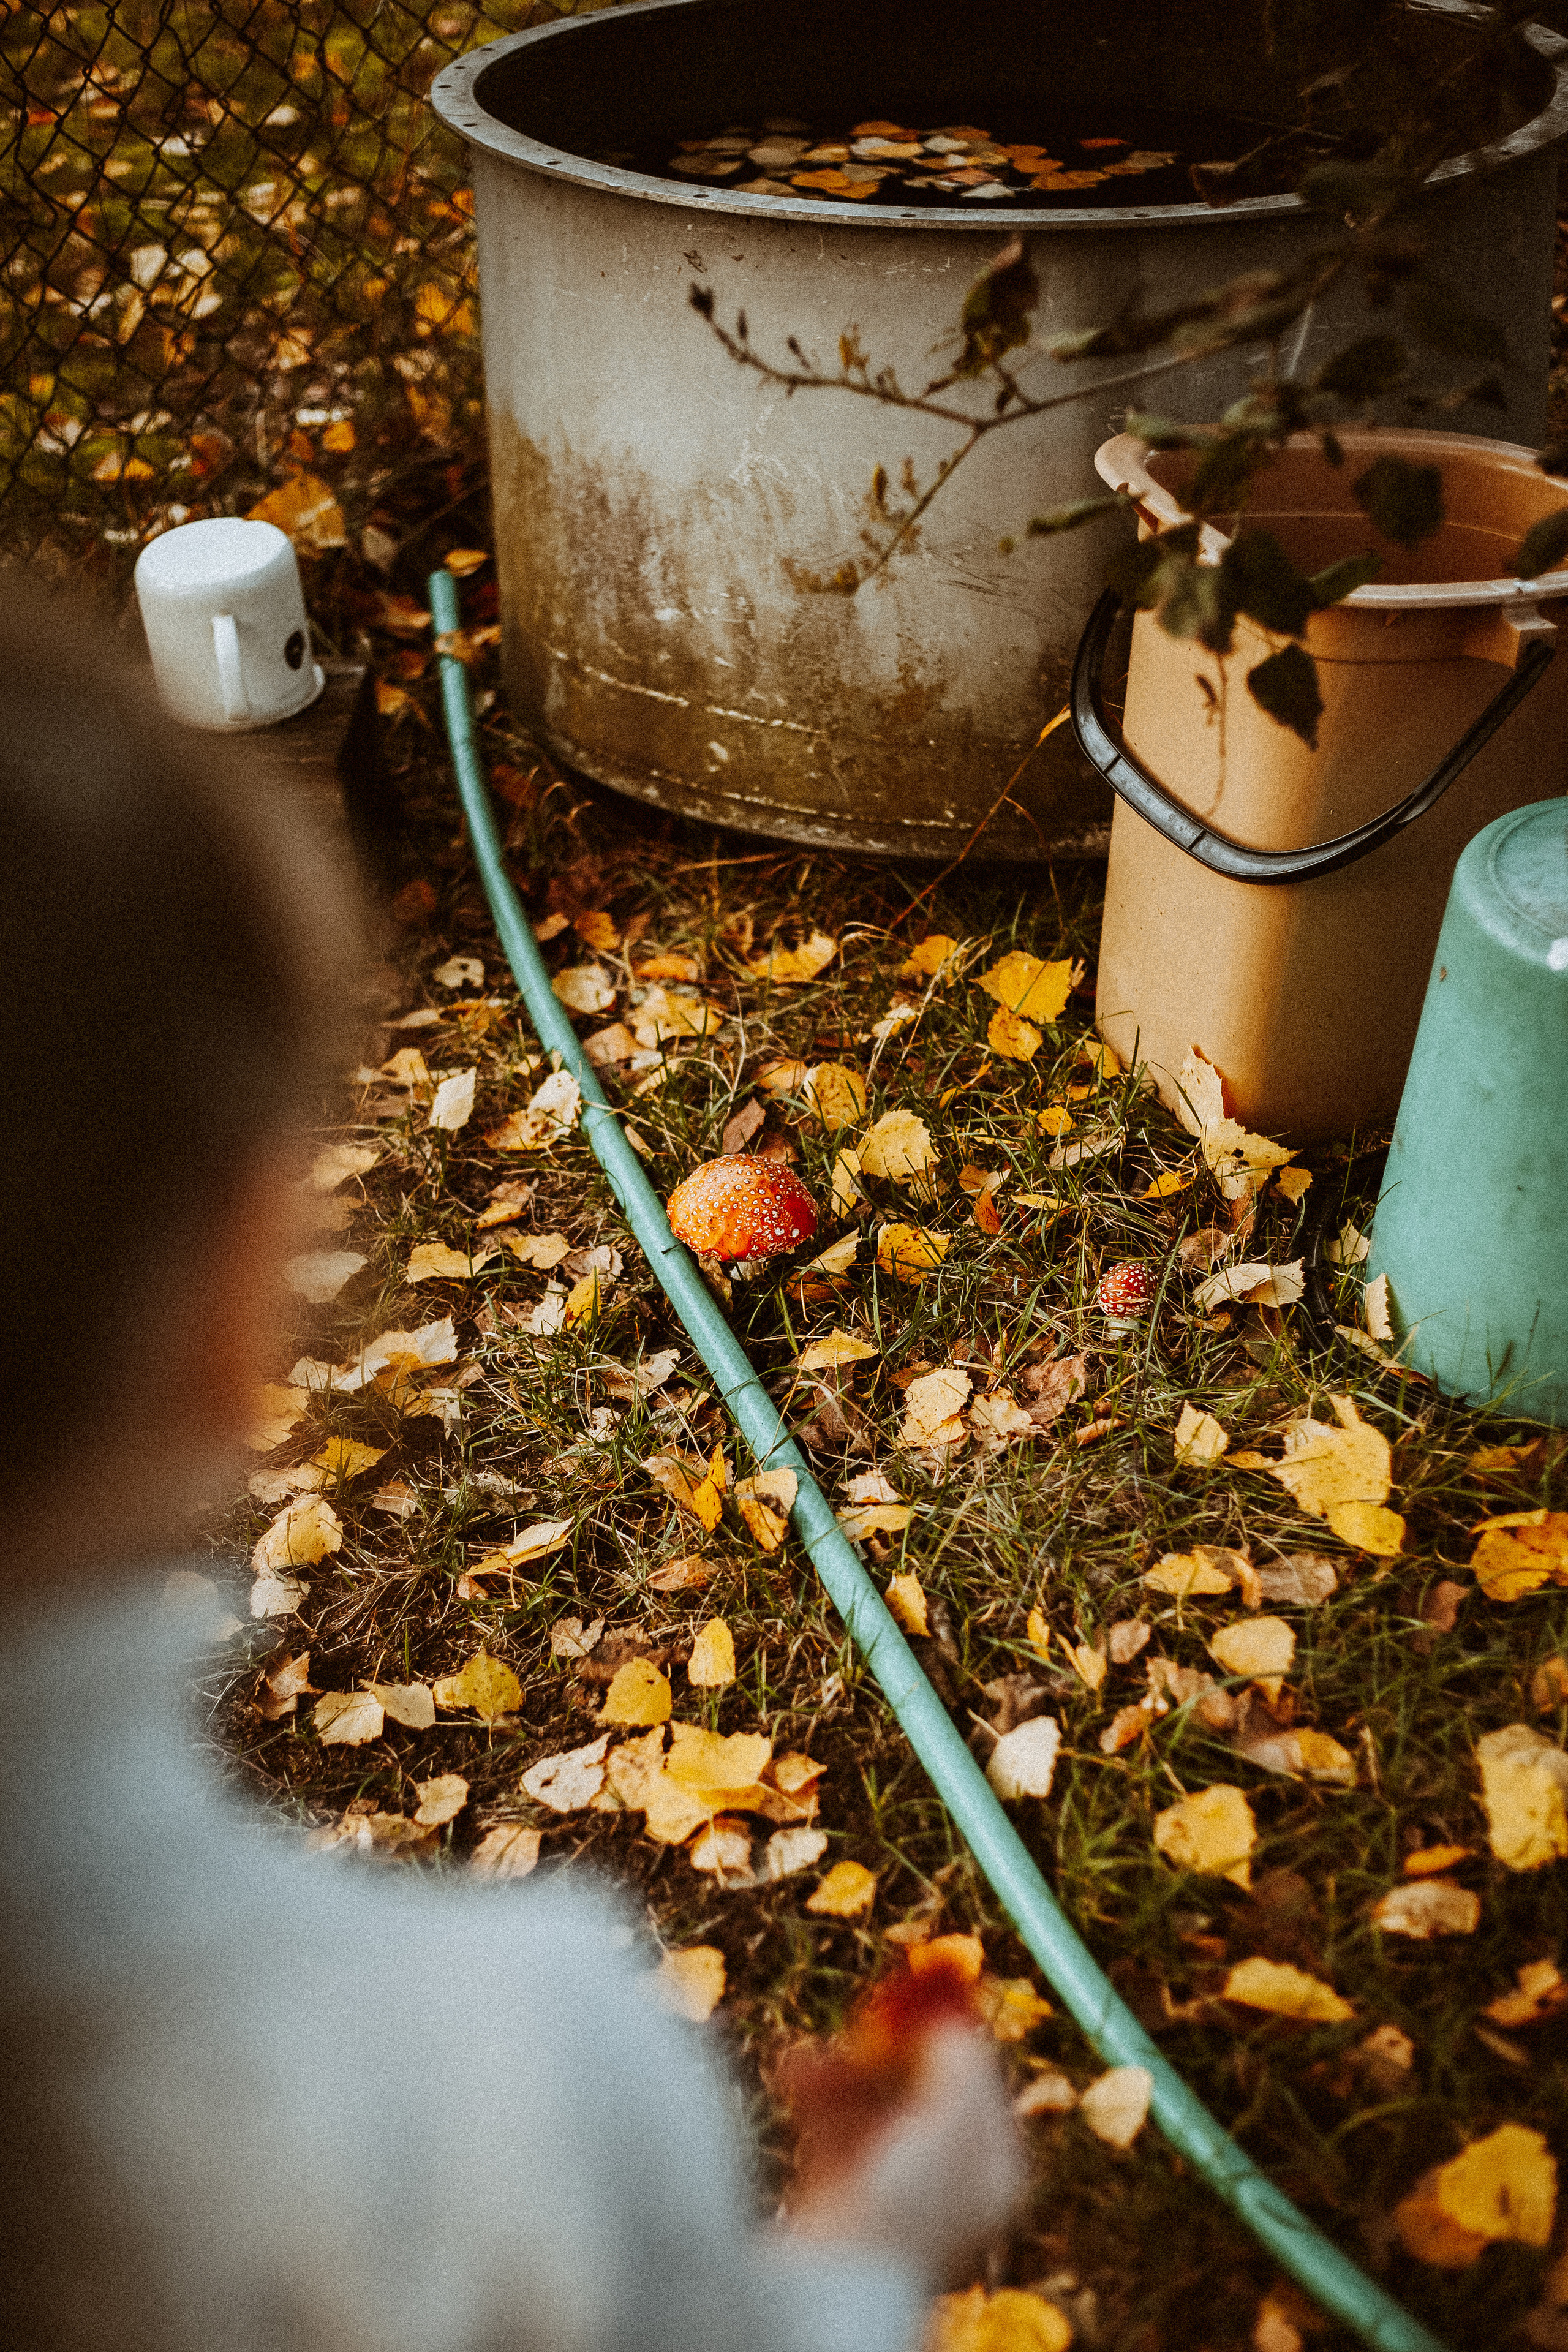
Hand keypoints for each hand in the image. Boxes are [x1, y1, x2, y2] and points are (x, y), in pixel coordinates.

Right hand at [784, 2020, 1026, 2277]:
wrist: (837, 2283)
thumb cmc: (908, 2207)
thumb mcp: (953, 2121)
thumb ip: (960, 2062)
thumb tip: (953, 2021)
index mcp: (996, 2171)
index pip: (980, 2083)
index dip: (950, 2035)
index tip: (922, 1993)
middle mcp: (952, 2180)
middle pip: (923, 2089)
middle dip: (885, 2050)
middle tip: (865, 2011)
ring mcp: (897, 2187)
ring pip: (872, 2102)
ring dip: (838, 2069)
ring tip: (808, 2055)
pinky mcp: (844, 2192)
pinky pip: (834, 2125)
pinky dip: (815, 2094)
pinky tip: (793, 2070)